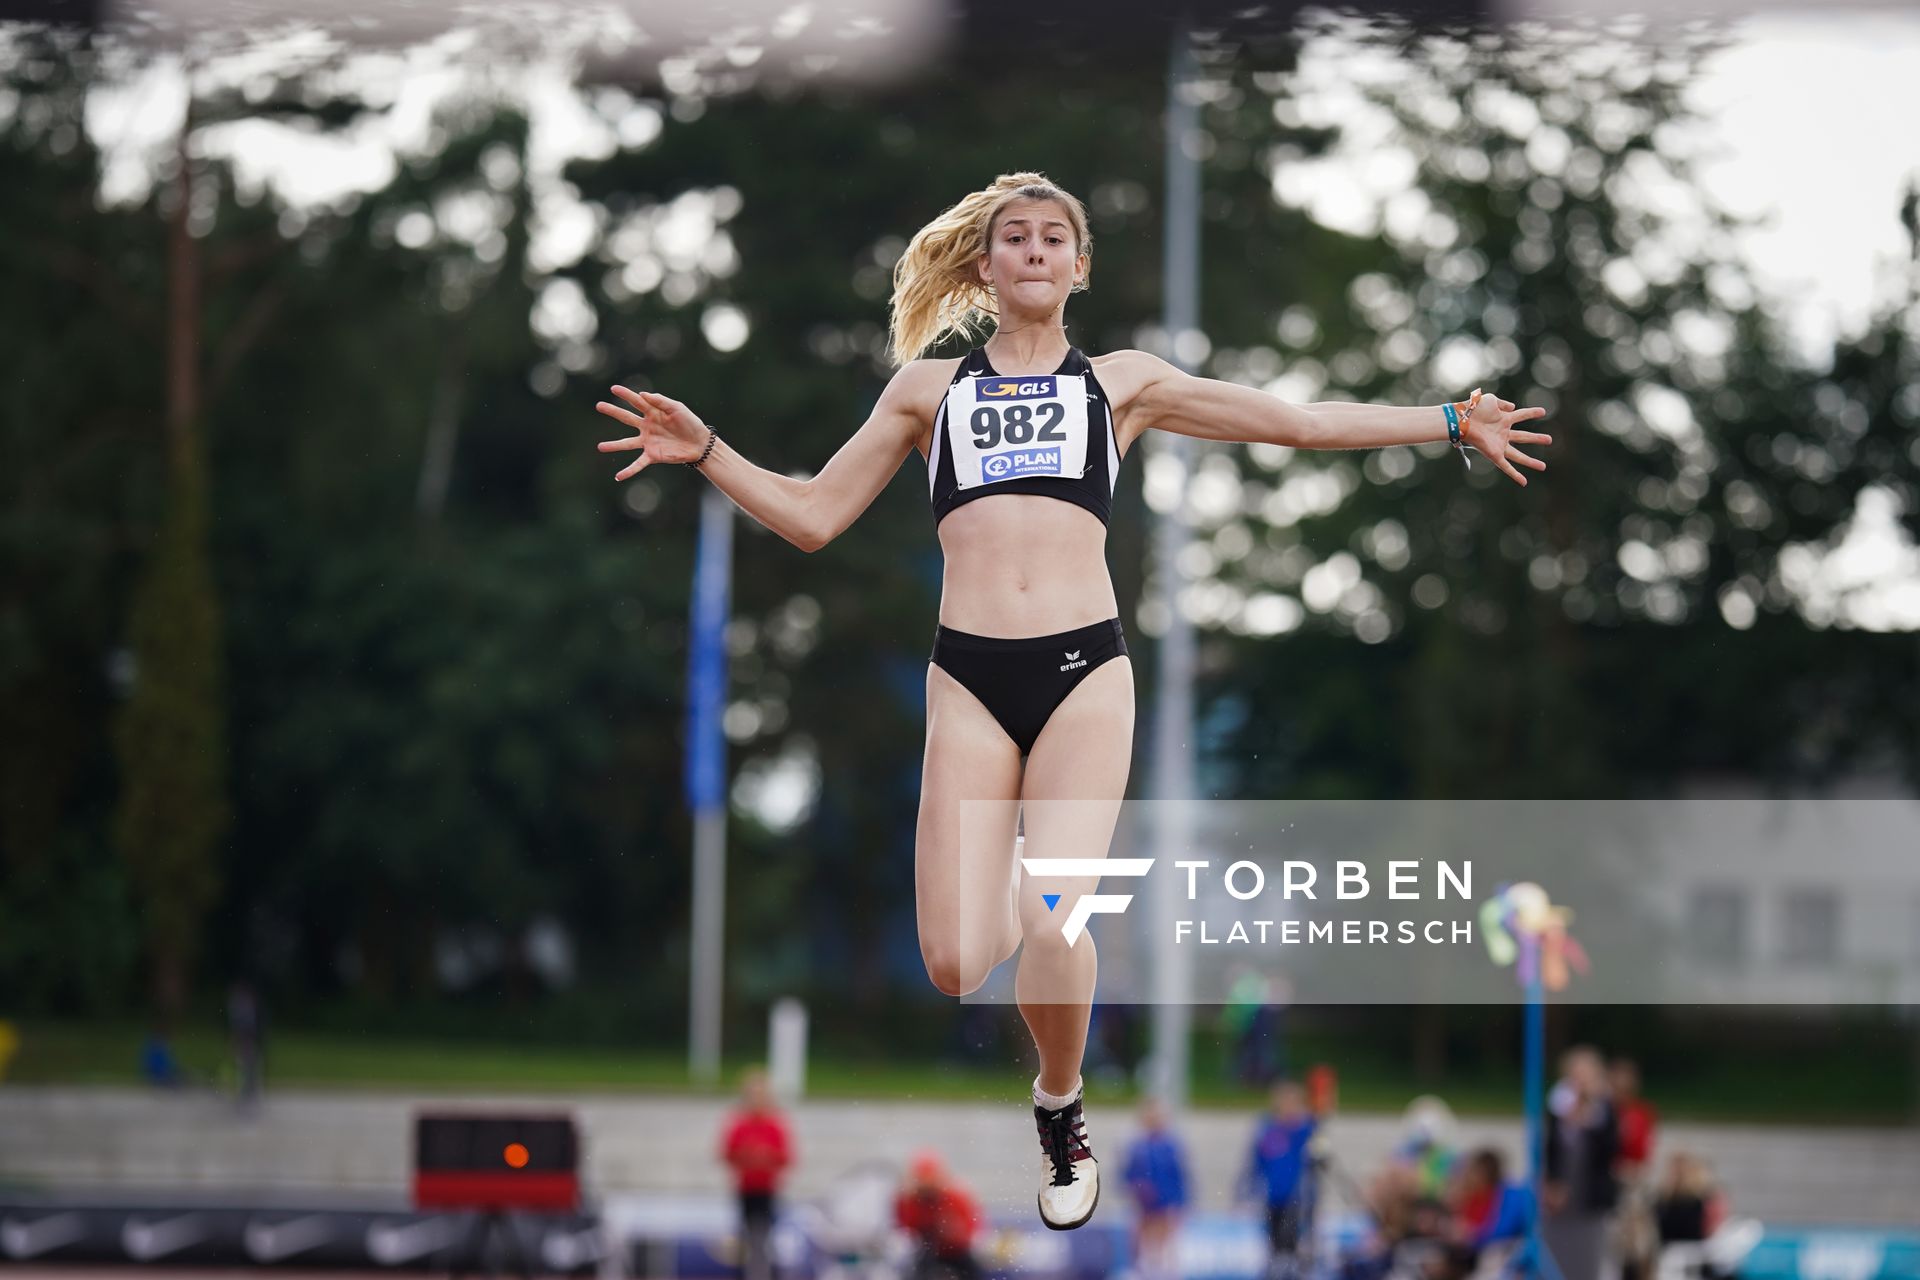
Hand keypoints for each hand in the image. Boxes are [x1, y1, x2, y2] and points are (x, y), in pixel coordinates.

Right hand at [595, 385, 710, 478]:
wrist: (700, 444)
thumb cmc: (690, 423)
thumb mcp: (677, 408)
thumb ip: (660, 401)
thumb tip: (643, 394)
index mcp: (653, 412)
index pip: (637, 401)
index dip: (626, 394)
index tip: (613, 388)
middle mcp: (647, 426)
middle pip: (626, 418)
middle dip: (613, 411)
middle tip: (599, 405)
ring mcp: (648, 441)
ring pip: (627, 443)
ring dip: (613, 445)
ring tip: (600, 447)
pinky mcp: (653, 455)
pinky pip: (638, 463)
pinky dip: (629, 470)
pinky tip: (618, 476)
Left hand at [1461, 388, 1551, 487]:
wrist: (1463, 420)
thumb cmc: (1474, 409)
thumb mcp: (1492, 401)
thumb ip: (1503, 404)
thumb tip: (1513, 406)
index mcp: (1503, 419)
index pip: (1521, 415)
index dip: (1531, 413)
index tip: (1543, 412)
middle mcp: (1502, 433)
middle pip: (1523, 437)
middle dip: (1536, 439)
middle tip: (1550, 439)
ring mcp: (1499, 445)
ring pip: (1518, 456)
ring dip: (1531, 462)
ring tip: (1543, 467)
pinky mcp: (1494, 454)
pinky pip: (1506, 467)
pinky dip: (1515, 475)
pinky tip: (1524, 482)